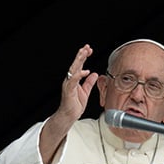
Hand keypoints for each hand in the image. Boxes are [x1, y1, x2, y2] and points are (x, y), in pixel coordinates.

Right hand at [38, 44, 98, 163]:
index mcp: (74, 80)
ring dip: (79, 61)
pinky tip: (85, 71)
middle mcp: (70, 80)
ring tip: (84, 53)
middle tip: (86, 47)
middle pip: (75, 64)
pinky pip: (73, 81)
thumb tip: (94, 74)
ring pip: (73, 70)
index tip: (89, 49)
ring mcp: (68, 85)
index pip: (79, 65)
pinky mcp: (69, 91)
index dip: (83, 56)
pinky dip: (79, 75)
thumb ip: (89, 83)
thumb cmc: (74, 105)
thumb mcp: (85, 92)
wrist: (68, 116)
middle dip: (81, 55)